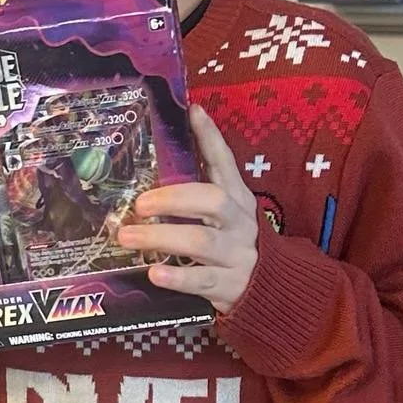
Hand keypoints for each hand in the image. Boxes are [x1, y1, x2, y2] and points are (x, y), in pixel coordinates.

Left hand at [118, 107, 261, 314]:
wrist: (274, 289)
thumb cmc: (235, 245)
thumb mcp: (227, 215)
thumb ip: (202, 190)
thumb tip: (168, 157)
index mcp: (238, 200)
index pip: (225, 163)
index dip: (211, 138)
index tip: (193, 112)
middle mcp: (240, 223)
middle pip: (212, 202)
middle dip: (173, 199)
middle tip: (139, 204)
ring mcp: (236, 255)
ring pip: (201, 242)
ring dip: (161, 238)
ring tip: (128, 237)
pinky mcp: (229, 286)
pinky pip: (202, 280)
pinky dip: (177, 276)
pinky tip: (154, 272)